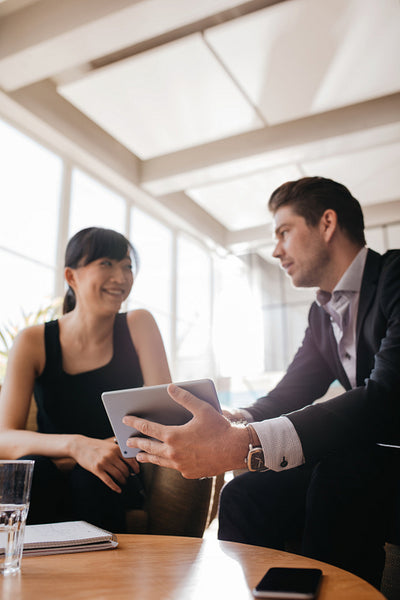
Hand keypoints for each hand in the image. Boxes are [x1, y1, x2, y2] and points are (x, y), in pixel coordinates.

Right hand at [70, 436, 138, 492]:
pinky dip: (115, 486)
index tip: (137, 471)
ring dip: (123, 481)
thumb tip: (131, 461)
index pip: (131, 460)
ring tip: (123, 482)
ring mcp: (104, 463)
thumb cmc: (95, 446)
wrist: (80, 446)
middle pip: (125, 469)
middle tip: (128, 478)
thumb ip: (119, 451)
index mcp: (116, 448)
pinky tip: (118, 489)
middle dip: (128, 475)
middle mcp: (111, 455)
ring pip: (118, 475)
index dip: (135, 467)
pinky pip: (108, 481)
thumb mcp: (109, 445)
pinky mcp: (97, 469)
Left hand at [122, 384, 248, 478]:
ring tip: (139, 456)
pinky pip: (173, 467)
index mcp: (173, 436)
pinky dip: (166, 463)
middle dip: (137, 443)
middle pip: (149, 447)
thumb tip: (170, 388)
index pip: (147, 428)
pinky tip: (166, 461)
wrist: (235, 450)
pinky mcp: (189, 473)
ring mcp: (180, 465)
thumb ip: (184, 397)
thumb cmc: (219, 428)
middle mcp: (173, 453)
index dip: (135, 423)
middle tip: (127, 442)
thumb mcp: (202, 408)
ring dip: (148, 457)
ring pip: (158, 461)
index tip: (125, 420)